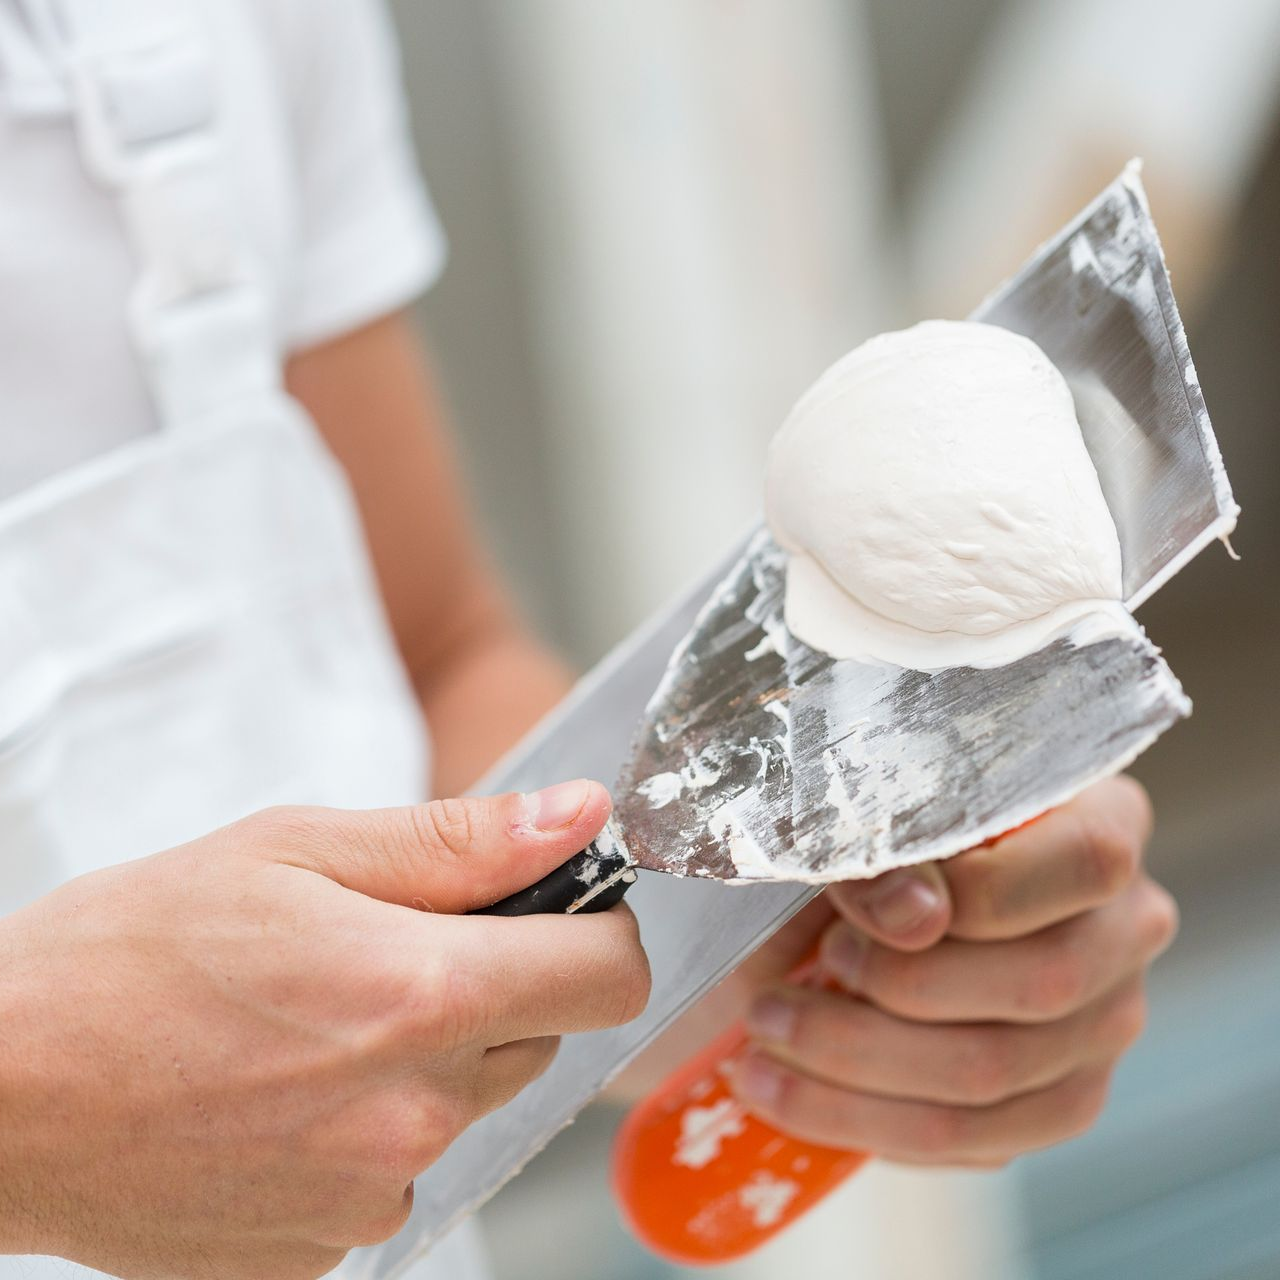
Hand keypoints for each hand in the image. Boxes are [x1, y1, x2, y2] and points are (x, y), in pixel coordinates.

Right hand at [0, 781, 648, 1278]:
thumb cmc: (132, 950)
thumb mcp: (298, 851)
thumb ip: (461, 842)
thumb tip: (582, 819)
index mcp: (421, 999)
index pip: (611, 979)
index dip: (598, 929)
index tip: (555, 907)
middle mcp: (415, 1116)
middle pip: (540, 1035)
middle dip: (496, 981)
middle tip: (388, 945)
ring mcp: (370, 1199)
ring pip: (469, 1100)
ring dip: (429, 1052)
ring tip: (317, 1016)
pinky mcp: (323, 1251)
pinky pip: (398, 1168)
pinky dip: (370, 1122)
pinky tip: (284, 1087)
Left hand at [730, 776, 1175, 1166]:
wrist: (842, 898)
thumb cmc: (859, 832)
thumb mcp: (858, 813)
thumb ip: (884, 847)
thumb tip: (915, 917)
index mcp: (1102, 819)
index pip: (1085, 863)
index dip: (972, 892)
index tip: (850, 907)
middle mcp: (1126, 925)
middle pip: (1042, 982)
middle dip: (893, 987)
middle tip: (798, 970)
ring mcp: (1105, 1022)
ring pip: (995, 1073)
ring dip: (856, 1063)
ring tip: (763, 1035)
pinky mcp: (1062, 1099)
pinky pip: (979, 1139)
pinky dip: (866, 1121)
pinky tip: (783, 1091)